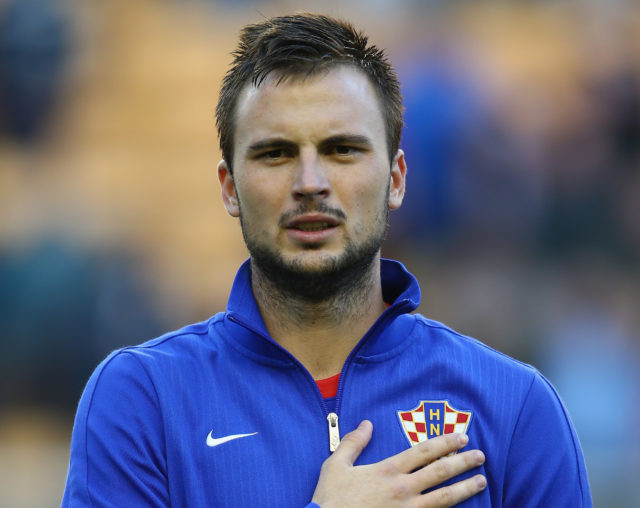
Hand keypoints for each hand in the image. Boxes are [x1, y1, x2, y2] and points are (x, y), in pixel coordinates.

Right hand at [311, 420, 485, 507]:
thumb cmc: (330, 499)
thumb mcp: (335, 465)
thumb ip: (353, 442)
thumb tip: (366, 423)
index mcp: (388, 470)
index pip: (423, 451)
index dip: (445, 443)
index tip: (461, 437)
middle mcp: (402, 489)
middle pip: (440, 472)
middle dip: (463, 462)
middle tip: (480, 456)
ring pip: (444, 498)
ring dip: (465, 488)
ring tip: (481, 481)